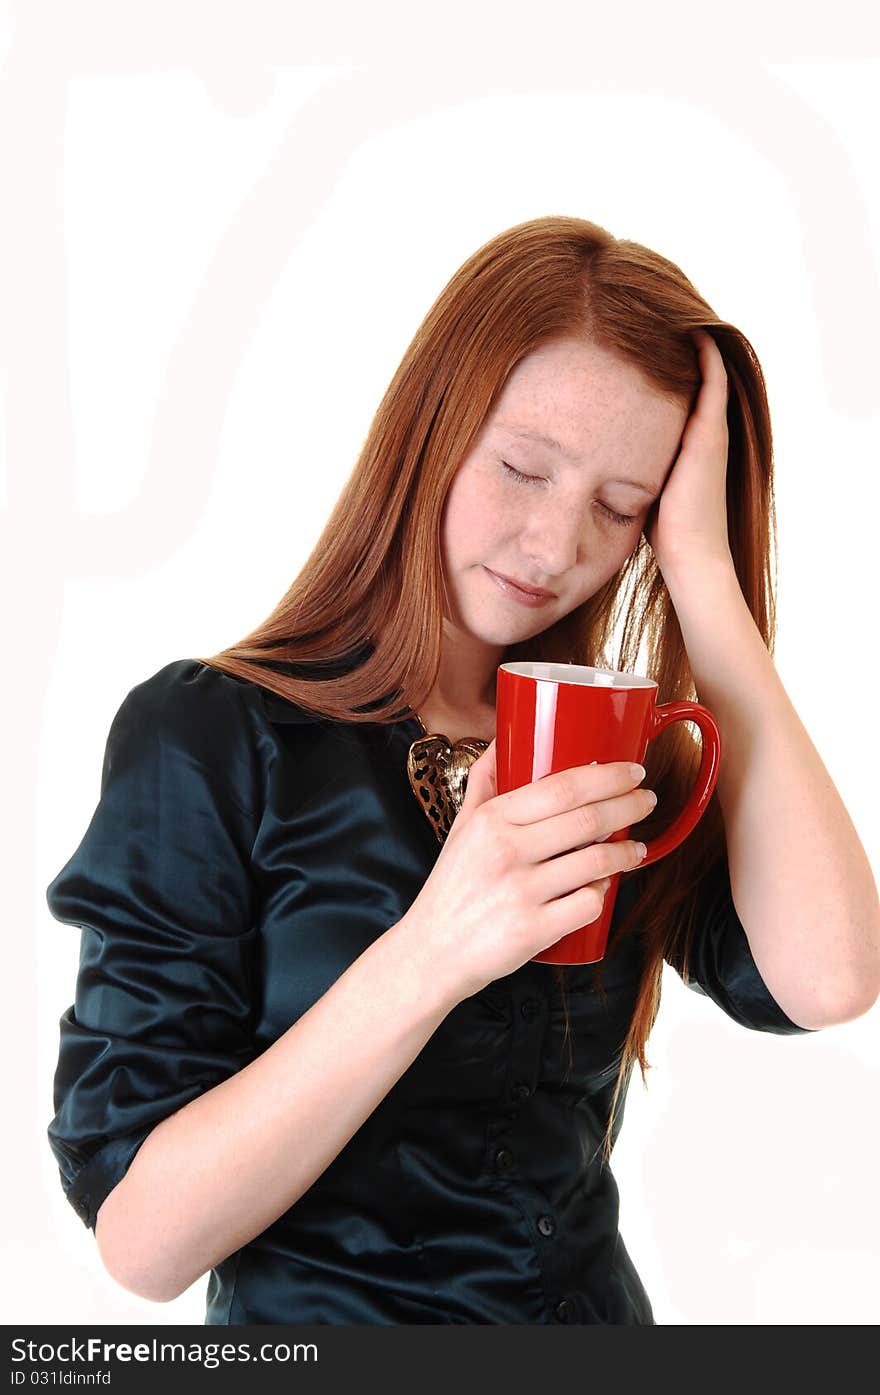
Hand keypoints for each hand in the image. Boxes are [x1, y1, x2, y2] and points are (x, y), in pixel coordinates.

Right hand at [396, 741, 655, 1005]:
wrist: (434, 950)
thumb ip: (484, 781)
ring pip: (596, 862)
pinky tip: (606, 886)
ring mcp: (520, 892)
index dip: (607, 776)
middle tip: (647, 802)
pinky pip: (588, 904)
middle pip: (588, 819)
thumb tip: (503, 739)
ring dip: (625, 852)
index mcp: (491, 820)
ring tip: (634, 848)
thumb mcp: (461, 826)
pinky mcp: (533, 930)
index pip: (562, 787)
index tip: (632, 772)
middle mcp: (505, 851)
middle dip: (629, 806)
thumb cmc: (453, 885)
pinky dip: (604, 894)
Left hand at [643, 329, 734, 579]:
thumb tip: (589, 455)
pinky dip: (702, 351)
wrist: (688, 556)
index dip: (657, 363)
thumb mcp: (637, 485)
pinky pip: (711, 379)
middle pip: (690, 373)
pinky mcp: (711, 433)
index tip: (632, 336)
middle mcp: (705, 430)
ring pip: (704, 369)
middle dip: (673, 344)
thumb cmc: (659, 533)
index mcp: (688, 441)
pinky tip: (687, 324)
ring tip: (668, 305)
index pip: (673, 391)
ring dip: (688, 340)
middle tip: (651, 309)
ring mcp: (711, 429)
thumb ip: (625, 463)